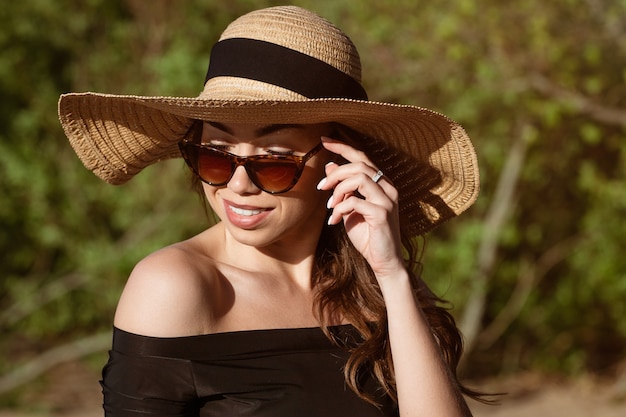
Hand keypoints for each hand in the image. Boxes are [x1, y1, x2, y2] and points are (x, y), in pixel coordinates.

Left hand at [316, 137, 404, 278]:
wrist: (383, 262)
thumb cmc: (367, 236)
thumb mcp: (350, 209)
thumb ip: (343, 189)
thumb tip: (330, 166)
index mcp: (381, 185)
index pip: (362, 158)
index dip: (343, 147)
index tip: (323, 140)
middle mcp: (388, 188)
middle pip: (360, 165)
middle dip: (336, 173)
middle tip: (321, 187)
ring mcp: (387, 200)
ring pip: (360, 178)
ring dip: (338, 190)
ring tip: (329, 207)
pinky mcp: (382, 214)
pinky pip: (356, 201)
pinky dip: (340, 208)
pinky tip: (334, 220)